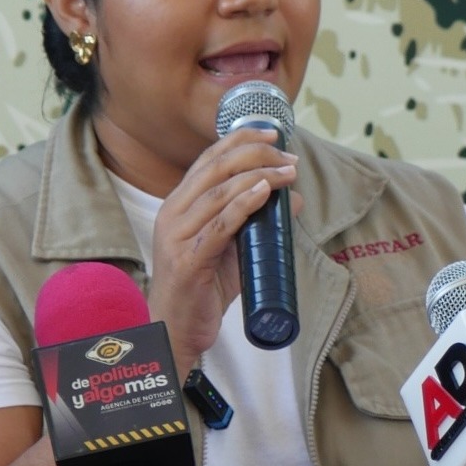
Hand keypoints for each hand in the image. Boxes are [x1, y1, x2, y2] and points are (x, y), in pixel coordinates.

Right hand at [147, 127, 299, 371]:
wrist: (176, 330)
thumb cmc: (202, 288)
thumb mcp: (233, 249)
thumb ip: (257, 223)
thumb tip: (293, 199)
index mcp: (179, 203)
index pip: (209, 159)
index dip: (241, 140)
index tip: (274, 135)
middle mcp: (173, 212)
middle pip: (215, 168)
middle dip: (257, 155)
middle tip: (289, 159)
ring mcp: (177, 236)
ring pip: (219, 192)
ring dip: (259, 177)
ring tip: (287, 174)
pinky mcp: (187, 260)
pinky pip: (219, 225)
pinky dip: (244, 205)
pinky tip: (265, 193)